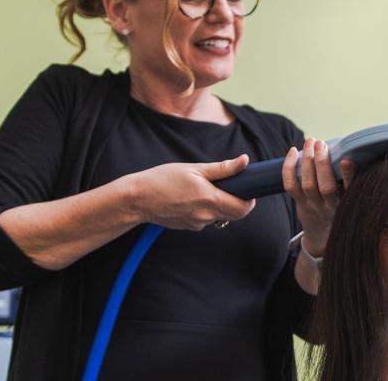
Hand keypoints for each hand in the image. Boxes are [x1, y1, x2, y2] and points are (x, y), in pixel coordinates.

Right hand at [128, 154, 255, 230]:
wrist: (137, 199)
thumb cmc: (163, 179)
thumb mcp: (194, 169)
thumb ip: (222, 168)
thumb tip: (244, 161)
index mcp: (209, 199)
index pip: (242, 208)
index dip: (249, 200)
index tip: (247, 189)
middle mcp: (205, 216)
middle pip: (235, 215)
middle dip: (238, 202)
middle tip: (230, 186)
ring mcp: (197, 224)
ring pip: (220, 216)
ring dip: (220, 204)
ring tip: (205, 189)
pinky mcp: (189, 227)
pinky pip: (206, 219)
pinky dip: (206, 209)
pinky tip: (192, 198)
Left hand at [282, 139, 355, 255]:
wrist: (322, 235)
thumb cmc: (339, 208)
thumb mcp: (350, 197)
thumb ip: (350, 178)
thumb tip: (349, 148)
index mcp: (347, 201)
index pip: (350, 188)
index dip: (348, 175)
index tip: (347, 160)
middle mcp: (331, 205)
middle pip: (326, 187)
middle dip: (322, 163)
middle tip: (321, 144)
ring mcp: (313, 205)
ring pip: (308, 184)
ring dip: (307, 161)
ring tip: (310, 142)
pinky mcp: (300, 203)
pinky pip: (290, 186)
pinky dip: (289, 168)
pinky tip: (293, 152)